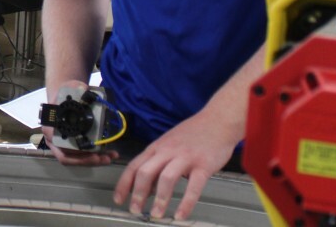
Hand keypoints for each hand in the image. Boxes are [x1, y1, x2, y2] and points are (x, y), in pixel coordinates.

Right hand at [42, 80, 118, 166]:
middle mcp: (53, 140)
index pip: (60, 145)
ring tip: (110, 157)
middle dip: (88, 160)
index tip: (90, 150)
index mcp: (50, 127)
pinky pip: (80, 156)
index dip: (75, 151)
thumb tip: (84, 89)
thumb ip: (76, 87)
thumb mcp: (70, 87)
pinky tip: (108, 154)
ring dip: (93, 160)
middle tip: (104, 158)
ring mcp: (61, 145)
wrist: (64, 97)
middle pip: (68, 157)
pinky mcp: (72, 146)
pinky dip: (94, 157)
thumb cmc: (65, 94)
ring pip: (75, 159)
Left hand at [112, 110, 235, 220]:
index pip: (134, 166)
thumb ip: (157, 163)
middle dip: (138, 193)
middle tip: (135, 210)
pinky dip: (186, 203)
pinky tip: (181, 215)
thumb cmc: (193, 133)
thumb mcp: (168, 144)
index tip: (118, 199)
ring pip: (166, 178)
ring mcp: (185, 157)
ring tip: (156, 215)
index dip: (124, 184)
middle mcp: (167, 151)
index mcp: (157, 147)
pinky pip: (193, 187)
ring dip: (160, 199)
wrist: (217, 120)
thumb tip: (148, 187)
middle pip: (146, 172)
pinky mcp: (203, 165)